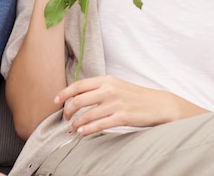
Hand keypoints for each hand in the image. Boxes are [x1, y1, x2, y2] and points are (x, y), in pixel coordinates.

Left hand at [54, 76, 207, 134]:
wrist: (157, 104)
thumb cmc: (134, 95)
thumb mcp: (116, 85)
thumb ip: (98, 88)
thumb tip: (77, 95)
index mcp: (106, 80)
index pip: (78, 85)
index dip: (64, 93)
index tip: (56, 101)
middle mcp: (109, 90)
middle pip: (79, 100)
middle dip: (67, 110)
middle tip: (65, 118)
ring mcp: (116, 103)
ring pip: (87, 114)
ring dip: (76, 123)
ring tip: (72, 128)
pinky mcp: (122, 117)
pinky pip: (99, 124)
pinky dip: (87, 129)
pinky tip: (81, 133)